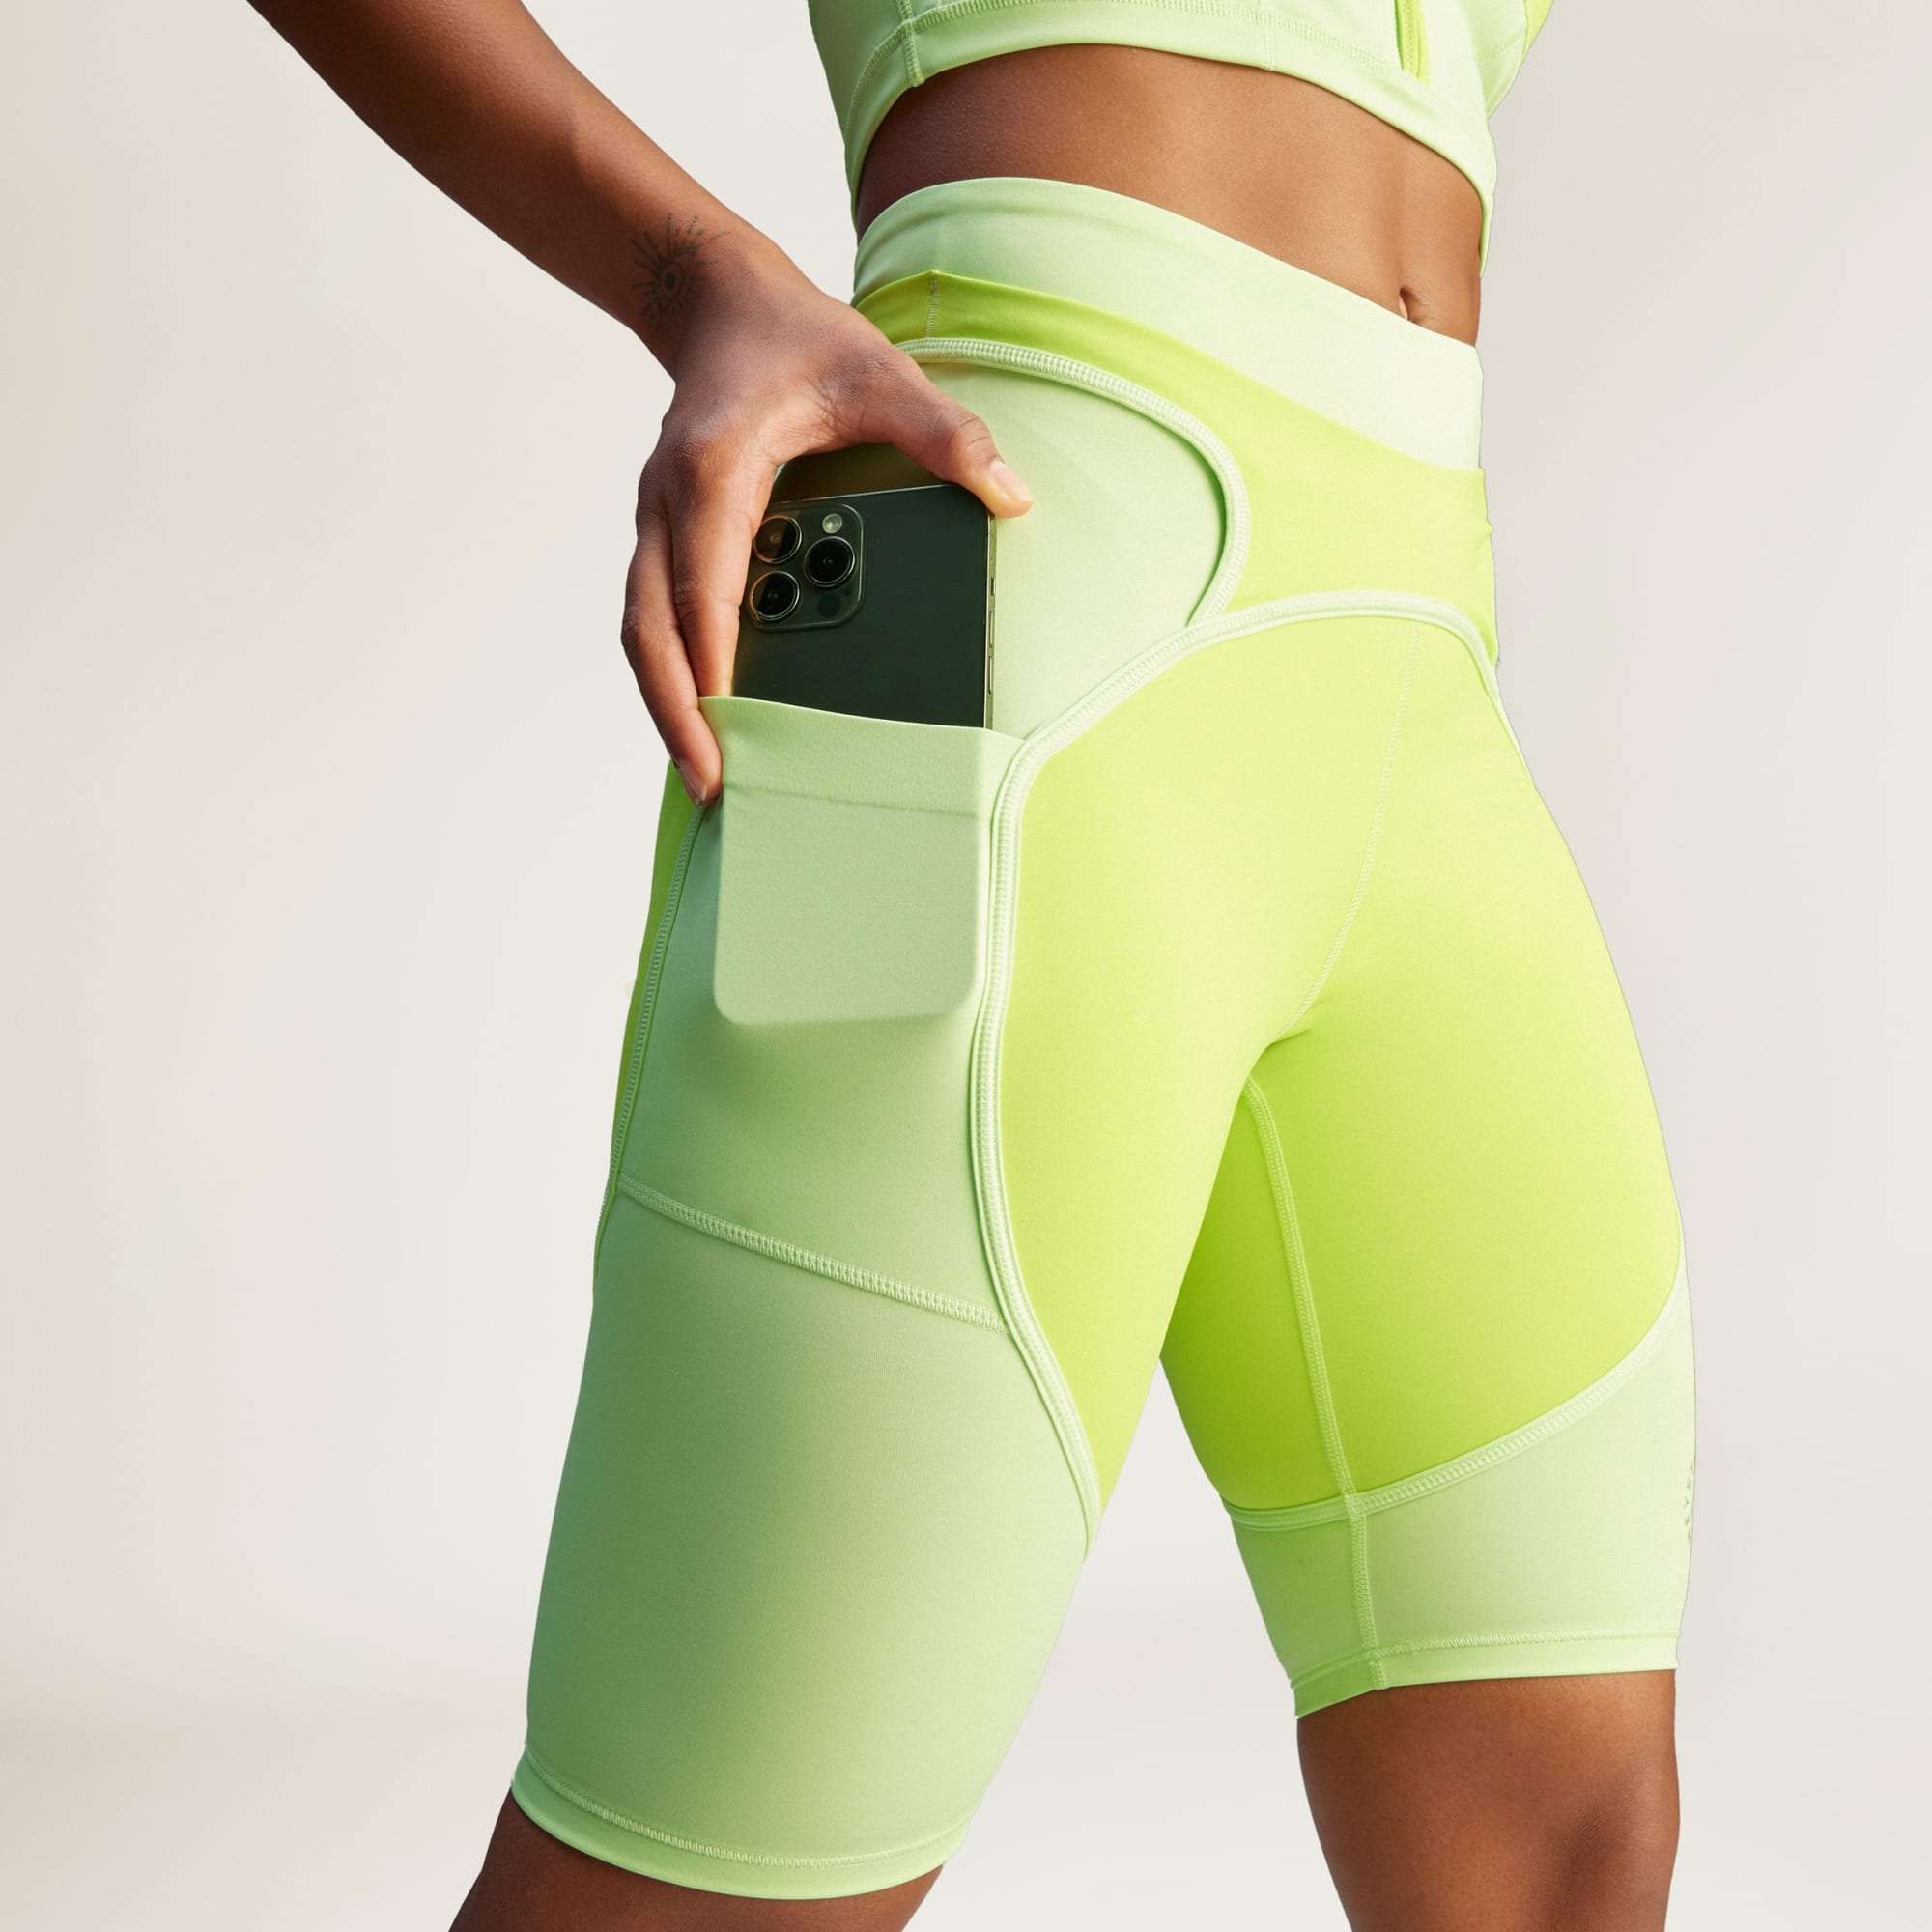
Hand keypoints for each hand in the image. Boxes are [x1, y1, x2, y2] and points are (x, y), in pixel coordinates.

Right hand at [621, 236, 1032, 804]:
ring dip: (665, 703)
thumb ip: (947, 433)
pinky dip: (672, 671)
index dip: (710, 654)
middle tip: (712, 783)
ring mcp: (656, 520)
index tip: (727, 719)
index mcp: (714, 467)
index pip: (702, 578)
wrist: (722, 299)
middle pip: (649, 625)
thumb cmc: (796, 337)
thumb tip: (1011, 494)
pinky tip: (705, 718)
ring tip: (706, 772)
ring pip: (641, 628)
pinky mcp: (663, 534)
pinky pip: (654, 616)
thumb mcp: (882, 373)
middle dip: (674, 709)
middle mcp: (667, 500)